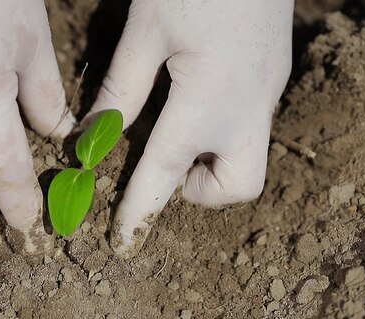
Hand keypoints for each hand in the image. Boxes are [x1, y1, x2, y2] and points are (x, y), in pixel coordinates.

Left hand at [87, 0, 293, 257]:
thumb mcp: (147, 31)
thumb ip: (120, 89)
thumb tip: (91, 137)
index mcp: (209, 98)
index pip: (167, 170)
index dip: (141, 209)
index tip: (124, 241)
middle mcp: (248, 107)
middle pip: (238, 186)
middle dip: (199, 193)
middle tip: (165, 165)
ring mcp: (268, 93)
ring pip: (250, 160)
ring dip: (213, 164)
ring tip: (177, 128)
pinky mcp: (274, 78)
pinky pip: (251, 127)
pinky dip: (221, 133)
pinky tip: (196, 98)